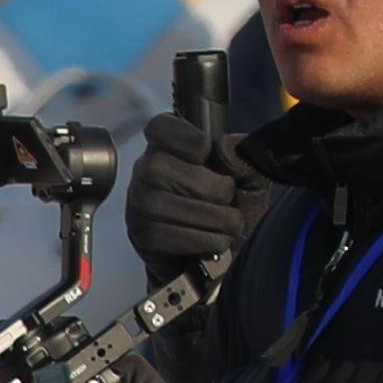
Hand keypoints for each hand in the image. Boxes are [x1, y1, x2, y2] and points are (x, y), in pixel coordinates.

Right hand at [125, 93, 261, 285]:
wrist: (211, 255)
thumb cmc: (225, 206)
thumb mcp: (244, 176)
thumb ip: (240, 157)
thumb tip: (226, 150)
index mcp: (169, 149)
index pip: (160, 127)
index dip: (186, 138)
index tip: (206, 153)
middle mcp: (145, 173)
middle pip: (160, 167)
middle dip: (208, 187)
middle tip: (228, 200)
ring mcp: (139, 205)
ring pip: (167, 204)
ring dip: (212, 218)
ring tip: (230, 225)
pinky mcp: (142, 236)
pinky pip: (168, 235)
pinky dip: (202, 240)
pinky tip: (216, 242)